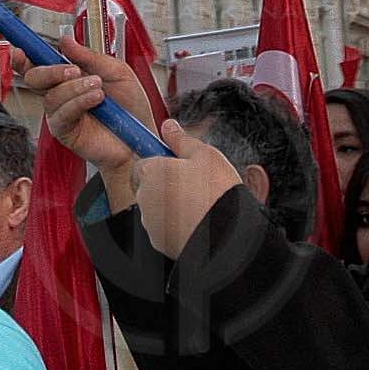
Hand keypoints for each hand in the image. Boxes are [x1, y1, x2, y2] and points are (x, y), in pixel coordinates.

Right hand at [20, 36, 158, 186]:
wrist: (141, 138)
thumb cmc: (131, 108)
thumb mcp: (117, 72)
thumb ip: (90, 57)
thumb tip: (66, 41)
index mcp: (69, 77)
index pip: (39, 64)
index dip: (26, 57)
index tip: (21, 49)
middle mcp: (61, 94)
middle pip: (35, 78)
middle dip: (51, 71)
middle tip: (72, 71)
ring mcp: (61, 113)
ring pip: (51, 96)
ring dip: (74, 88)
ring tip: (97, 87)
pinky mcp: (64, 131)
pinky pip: (62, 113)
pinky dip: (79, 102)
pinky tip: (95, 99)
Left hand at [136, 120, 243, 258]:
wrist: (226, 236)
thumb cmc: (216, 193)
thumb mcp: (205, 155)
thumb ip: (181, 139)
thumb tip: (169, 126)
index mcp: (151, 172)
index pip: (142, 165)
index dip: (160, 166)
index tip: (176, 167)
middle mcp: (144, 198)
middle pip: (148, 188)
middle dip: (165, 186)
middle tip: (192, 186)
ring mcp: (150, 222)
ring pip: (156, 210)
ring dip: (171, 206)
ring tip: (199, 205)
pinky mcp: (159, 243)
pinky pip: (164, 230)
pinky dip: (176, 226)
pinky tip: (197, 222)